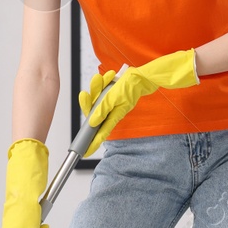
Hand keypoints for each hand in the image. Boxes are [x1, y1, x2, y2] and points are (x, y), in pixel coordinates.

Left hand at [78, 49, 198, 154]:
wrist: (143, 75)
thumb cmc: (132, 86)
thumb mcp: (115, 98)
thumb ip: (103, 109)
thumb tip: (92, 122)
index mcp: (114, 116)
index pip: (101, 132)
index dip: (93, 142)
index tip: (85, 152)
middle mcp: (111, 111)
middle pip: (93, 112)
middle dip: (88, 101)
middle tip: (84, 94)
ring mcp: (111, 103)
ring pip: (96, 98)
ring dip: (97, 87)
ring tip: (102, 79)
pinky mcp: (112, 94)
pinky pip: (102, 90)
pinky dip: (103, 82)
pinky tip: (109, 76)